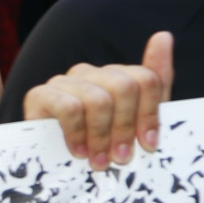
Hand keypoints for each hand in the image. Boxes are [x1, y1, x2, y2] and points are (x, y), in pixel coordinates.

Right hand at [23, 31, 171, 169]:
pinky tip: (78, 152)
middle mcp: (90, 73)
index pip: (146, 79)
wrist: (54, 167)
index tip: (147, 145)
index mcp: (115, 76)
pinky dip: (77, 134)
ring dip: (101, 137)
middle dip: (125, 127)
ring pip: (98, 100)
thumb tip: (164, 35)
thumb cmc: (101, 146)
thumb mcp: (137, 122)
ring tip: (99, 161)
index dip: (150, 114)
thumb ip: (155, 81)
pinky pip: (69, 108)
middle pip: (124, 87)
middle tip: (121, 157)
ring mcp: (64, 82)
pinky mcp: (40, 95)